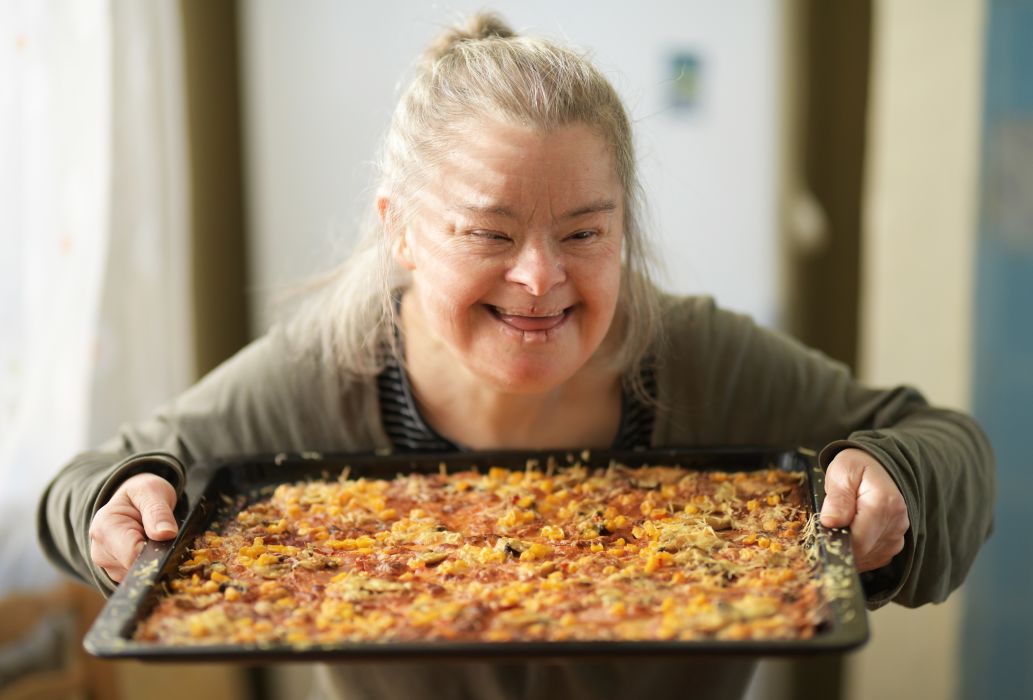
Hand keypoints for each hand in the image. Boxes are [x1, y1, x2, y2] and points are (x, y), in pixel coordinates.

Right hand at [89, 473, 178, 582]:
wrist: (132, 501)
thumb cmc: (141, 494)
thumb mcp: (151, 491)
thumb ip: (157, 511)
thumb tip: (166, 533)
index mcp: (105, 529)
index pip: (133, 554)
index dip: (156, 551)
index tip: (168, 539)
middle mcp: (100, 552)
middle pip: (136, 568)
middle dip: (156, 556)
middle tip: (163, 536)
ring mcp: (107, 566)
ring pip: (140, 575)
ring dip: (154, 561)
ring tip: (155, 540)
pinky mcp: (117, 574)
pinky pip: (140, 578)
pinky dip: (151, 567)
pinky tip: (152, 550)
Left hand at [820, 448, 909, 571]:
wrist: (877, 467)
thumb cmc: (856, 468)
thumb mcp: (841, 473)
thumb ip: (837, 498)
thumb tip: (831, 522)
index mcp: (883, 504)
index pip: (858, 541)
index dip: (835, 541)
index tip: (823, 530)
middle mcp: (896, 523)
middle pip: (862, 552)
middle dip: (840, 544)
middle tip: (830, 523)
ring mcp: (898, 536)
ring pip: (866, 558)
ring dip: (849, 548)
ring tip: (843, 524)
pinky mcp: (894, 545)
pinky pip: (872, 559)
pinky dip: (858, 552)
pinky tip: (851, 534)